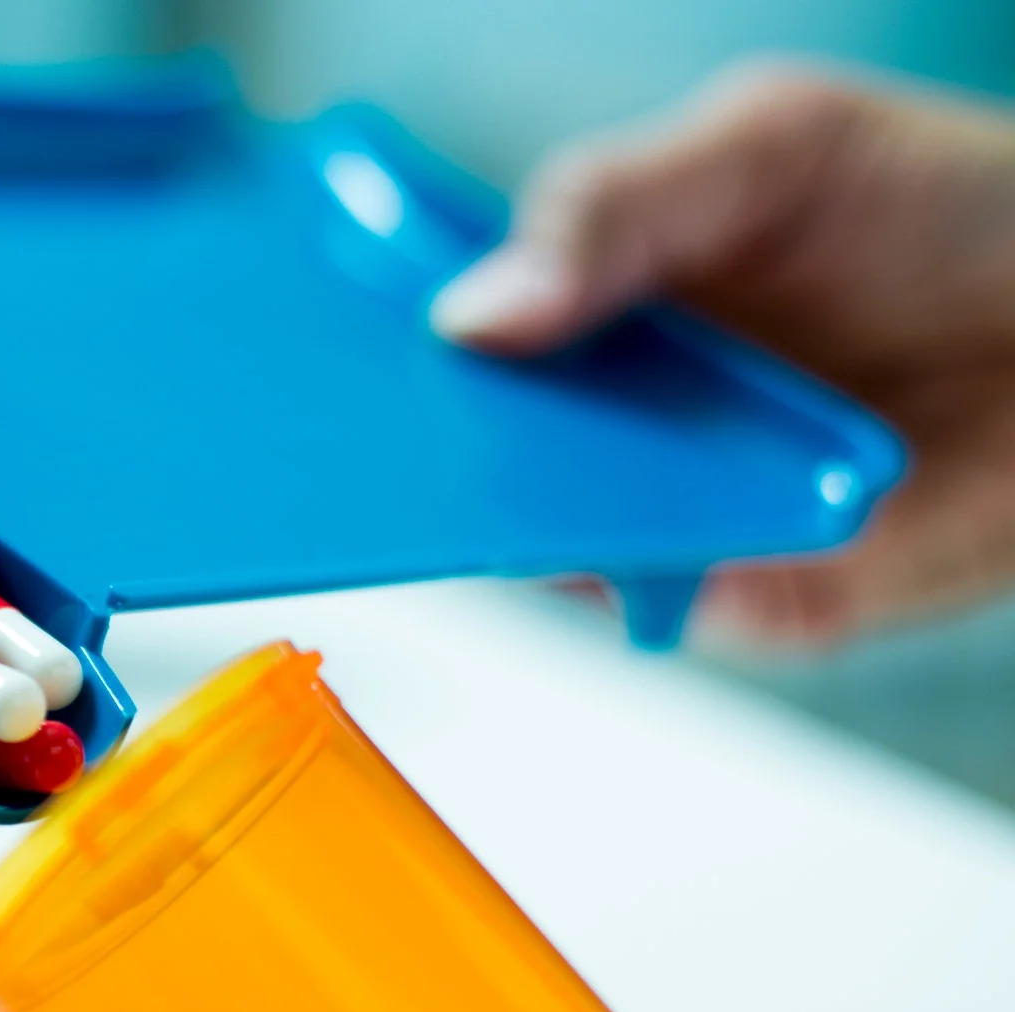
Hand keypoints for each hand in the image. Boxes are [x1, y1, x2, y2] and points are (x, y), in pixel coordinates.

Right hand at [429, 62, 1014, 648]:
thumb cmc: (944, 206)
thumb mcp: (767, 147)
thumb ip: (609, 207)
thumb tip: (469, 316)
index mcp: (582, 302)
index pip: (442, 343)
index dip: (377, 360)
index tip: (324, 365)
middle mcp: (608, 420)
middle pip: (471, 463)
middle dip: (422, 460)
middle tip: (391, 442)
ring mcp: (674, 512)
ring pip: (554, 550)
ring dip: (530, 528)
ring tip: (529, 480)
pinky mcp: (758, 595)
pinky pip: (678, 607)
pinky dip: (659, 584)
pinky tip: (655, 543)